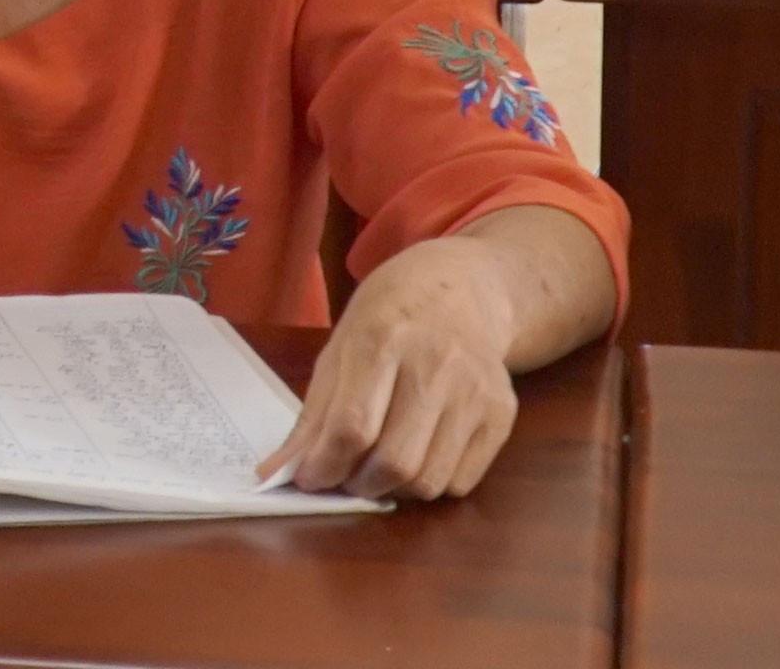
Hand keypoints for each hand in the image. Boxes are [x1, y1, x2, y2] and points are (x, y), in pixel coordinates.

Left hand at [265, 240, 529, 498]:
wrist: (462, 290)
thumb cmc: (390, 319)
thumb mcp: (340, 349)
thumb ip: (312, 416)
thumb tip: (276, 474)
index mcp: (384, 338)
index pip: (353, 425)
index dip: (324, 466)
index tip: (309, 478)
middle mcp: (437, 364)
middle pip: (395, 461)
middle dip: (358, 484)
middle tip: (345, 475)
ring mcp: (476, 390)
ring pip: (429, 481)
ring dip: (394, 489)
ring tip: (379, 465)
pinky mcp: (502, 413)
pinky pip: (461, 482)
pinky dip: (431, 483)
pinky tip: (420, 453)